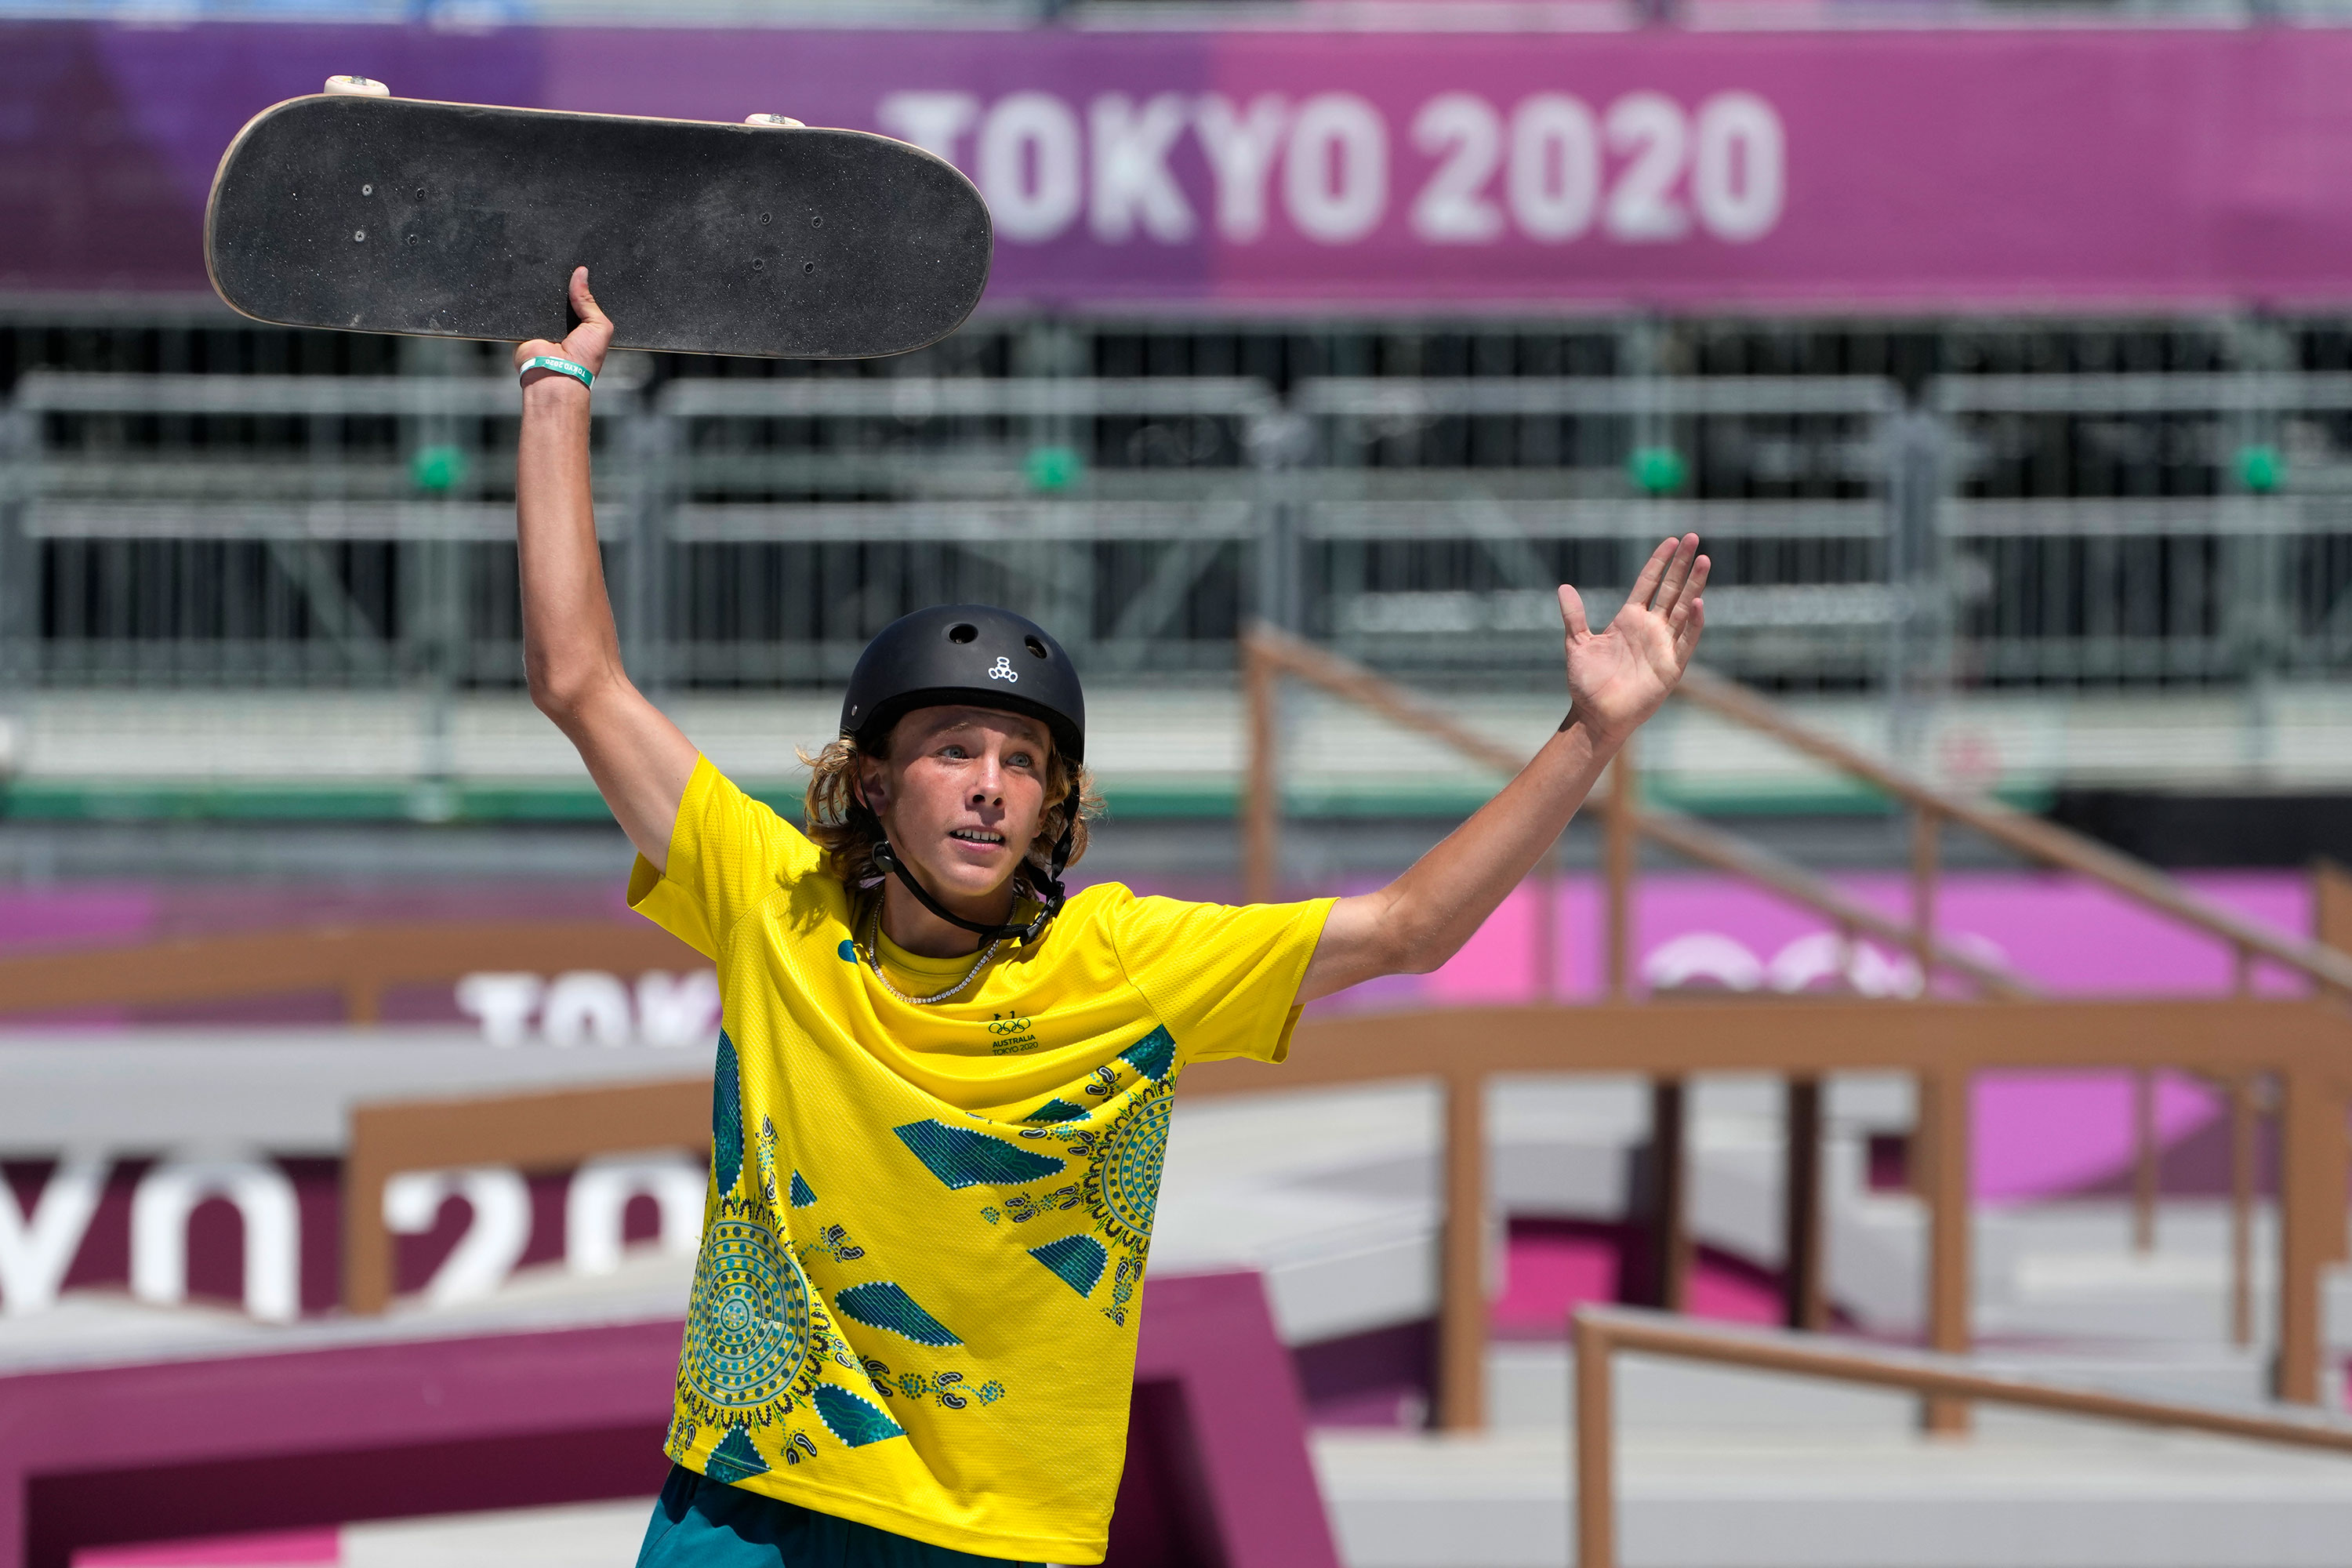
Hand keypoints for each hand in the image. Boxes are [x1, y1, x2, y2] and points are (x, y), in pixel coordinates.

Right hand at [514, 266, 613, 386]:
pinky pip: (525, 306)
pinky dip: (528, 298)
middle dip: (563, 285)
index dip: (581, 285)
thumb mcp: (600, 326)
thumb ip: (590, 301)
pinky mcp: (525, 326)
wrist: (555, 375)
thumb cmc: (583, 360)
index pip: (581, 300)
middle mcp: (563, 326)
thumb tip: (581, 273)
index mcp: (582, 327)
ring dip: (545, 291)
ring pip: (542, 298)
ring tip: (548, 278)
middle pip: (561, 296)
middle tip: (565, 271)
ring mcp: (543, 325)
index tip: (580, 267)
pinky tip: (532, 289)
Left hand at [1557, 534, 1709, 745]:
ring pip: (1683, 609)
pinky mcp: (1671, 666)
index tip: (1671, 540)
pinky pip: (1686, 641)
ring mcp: (1663, 645)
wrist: (1595, 716)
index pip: (1648, 583)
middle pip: (1670, 589)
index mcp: (1629, 619)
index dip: (1659, 562)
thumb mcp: (1577, 644)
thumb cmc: (1587, 683)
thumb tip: (1563, 587)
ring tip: (1705, 561)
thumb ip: (1574, 616)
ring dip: (1694, 585)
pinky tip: (1697, 603)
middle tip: (1694, 538)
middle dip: (1682, 564)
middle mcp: (1650, 628)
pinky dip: (1693, 623)